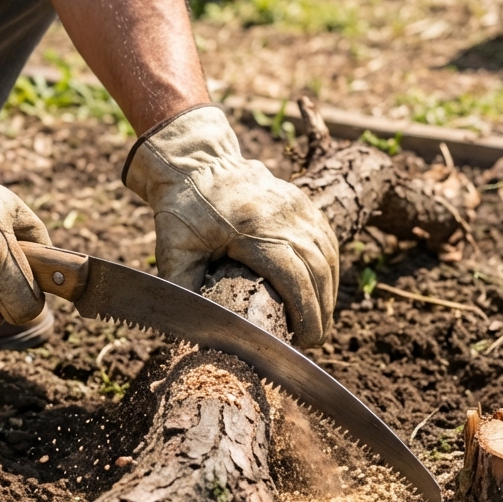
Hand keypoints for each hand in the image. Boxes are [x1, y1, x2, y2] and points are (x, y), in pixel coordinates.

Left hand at [124, 105, 339, 346]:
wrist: (194, 160)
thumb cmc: (181, 208)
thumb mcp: (174, 249)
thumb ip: (181, 288)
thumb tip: (187, 327)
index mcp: (253, 229)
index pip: (294, 277)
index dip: (306, 312)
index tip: (306, 340)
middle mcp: (284, 215)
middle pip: (317, 270)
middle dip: (321, 310)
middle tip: (315, 341)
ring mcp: (297, 205)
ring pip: (326, 254)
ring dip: (328, 291)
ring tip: (320, 321)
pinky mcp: (302, 201)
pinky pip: (325, 238)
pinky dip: (328, 267)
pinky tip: (323, 289)